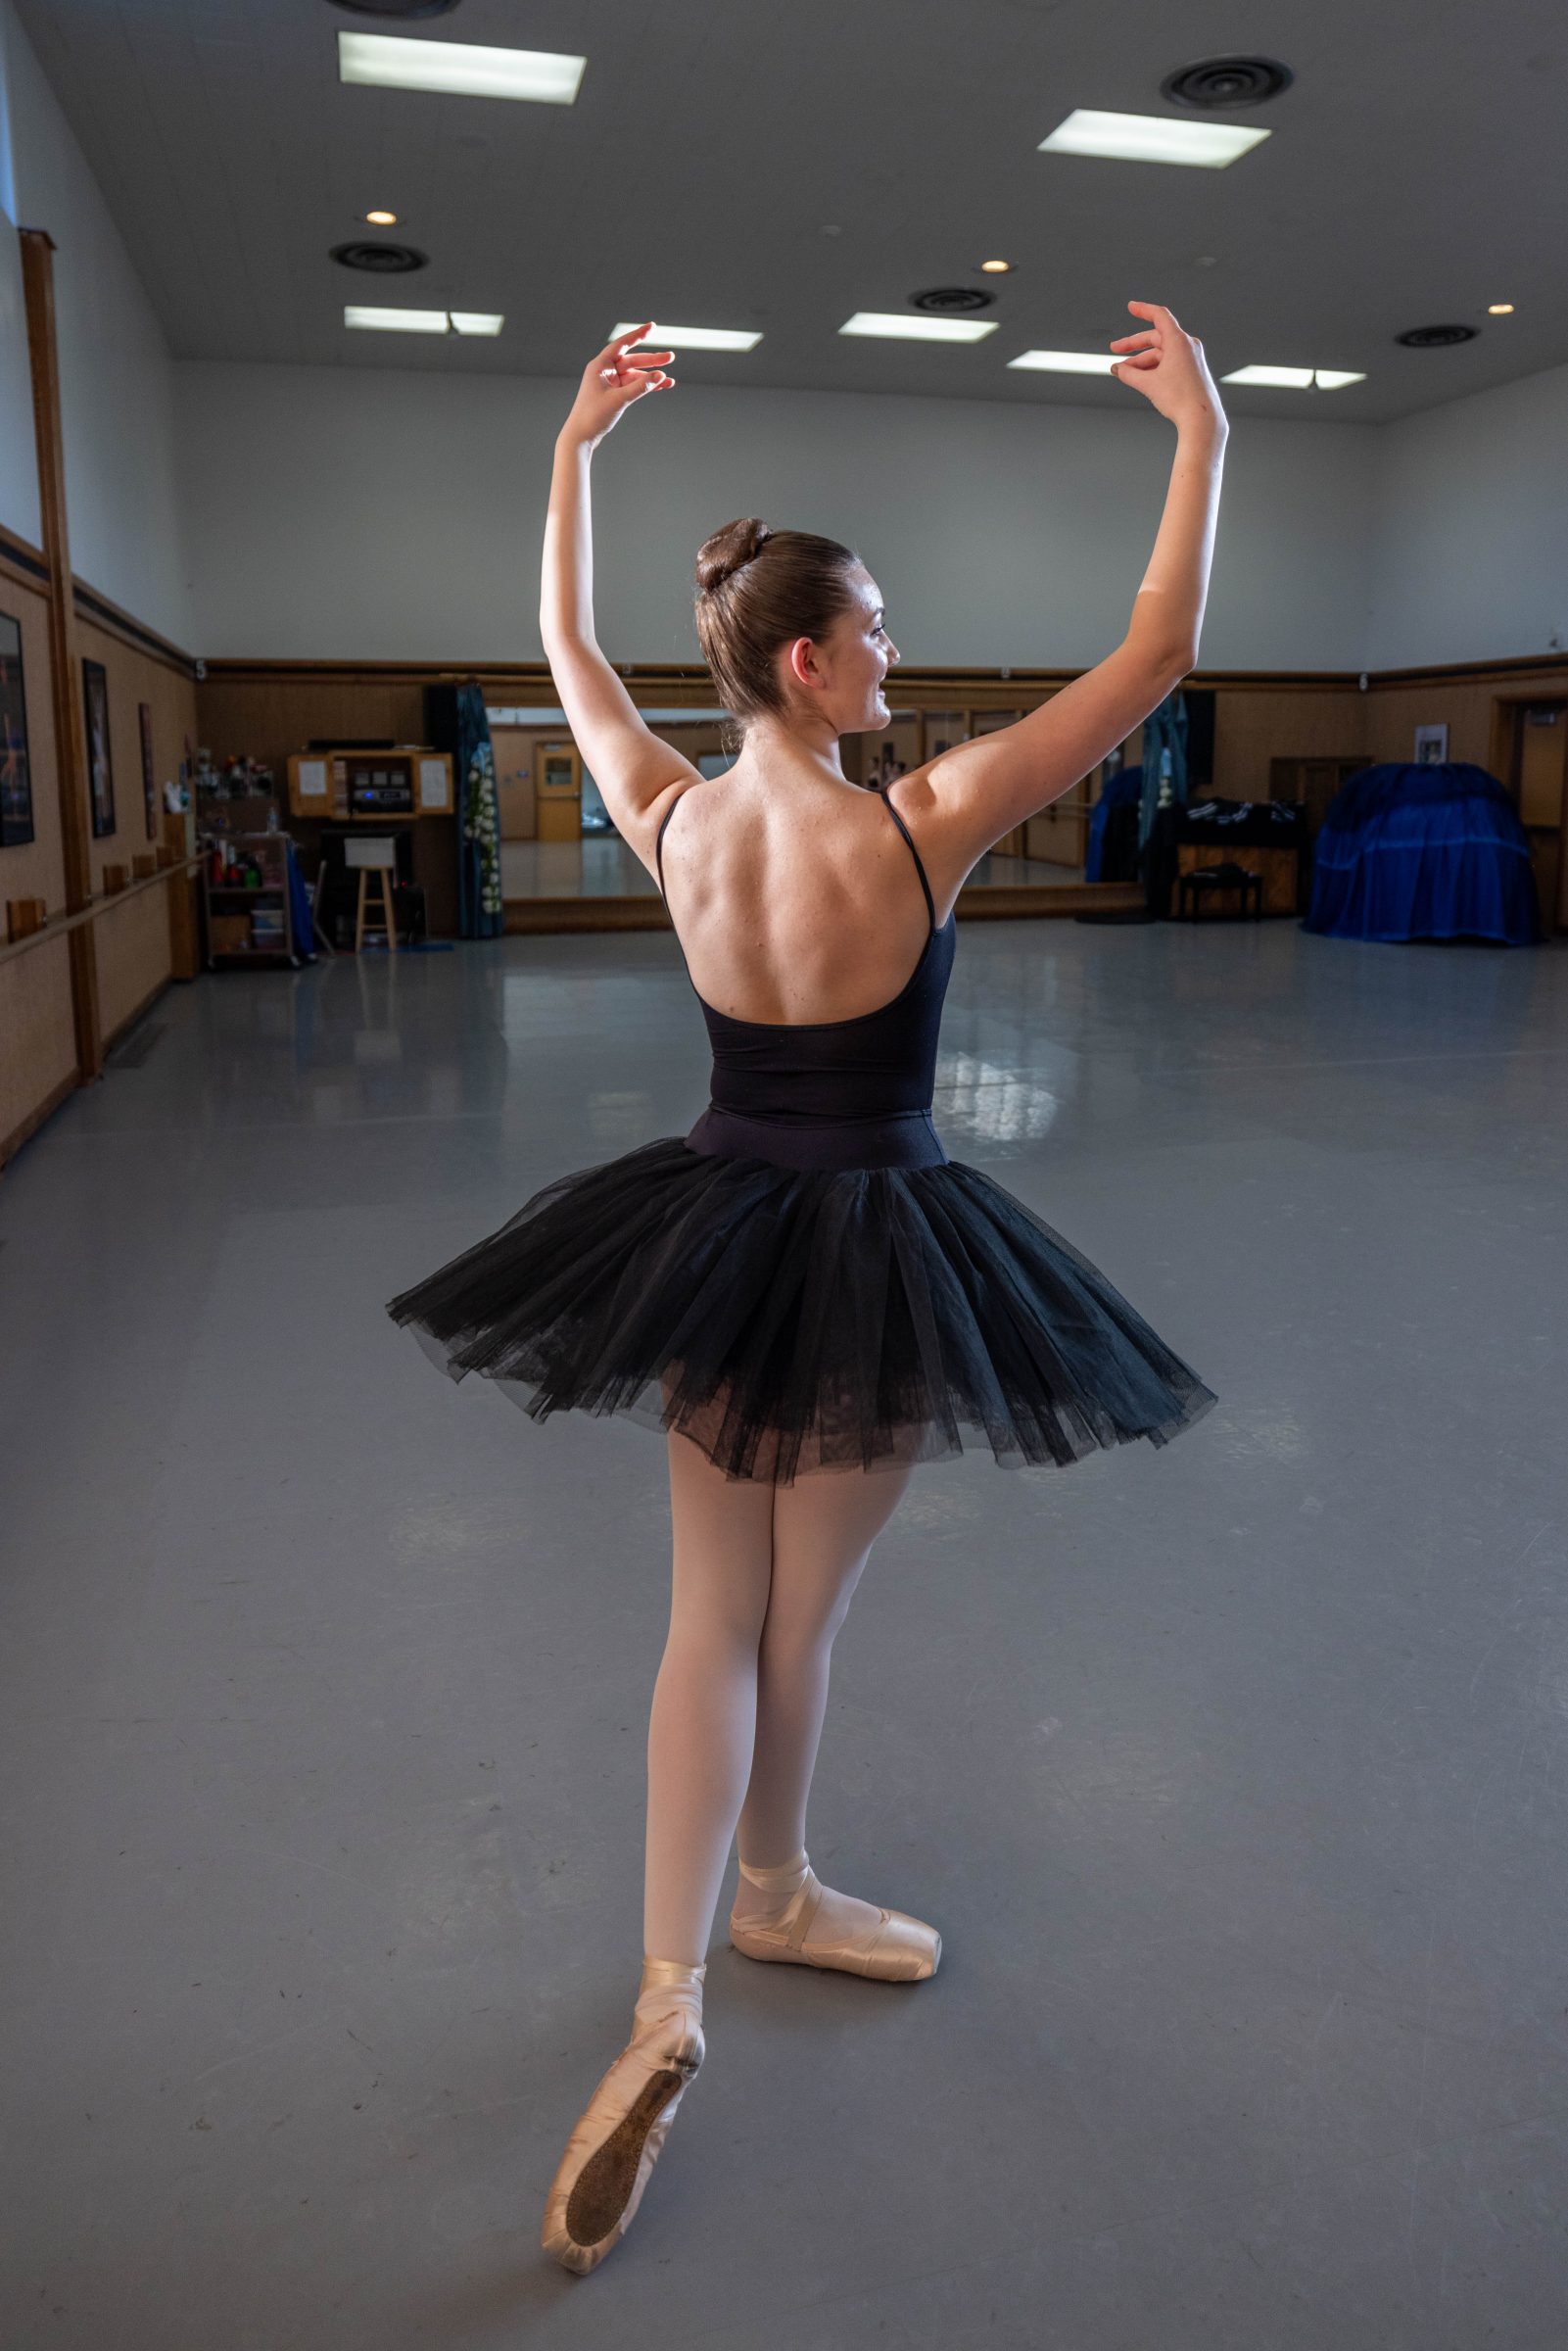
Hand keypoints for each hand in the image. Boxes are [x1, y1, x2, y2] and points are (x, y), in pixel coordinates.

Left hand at [559, 323, 675, 446]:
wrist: (581, 437)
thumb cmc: (593, 416)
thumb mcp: (619, 399)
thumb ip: (641, 387)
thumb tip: (660, 375)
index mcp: (600, 366)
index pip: (622, 344)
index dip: (638, 335)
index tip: (652, 327)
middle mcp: (605, 372)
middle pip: (632, 360)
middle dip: (651, 360)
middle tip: (671, 357)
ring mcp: (610, 383)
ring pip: (635, 375)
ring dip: (651, 377)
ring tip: (670, 378)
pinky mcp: (614, 395)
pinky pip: (633, 387)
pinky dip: (646, 387)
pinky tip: (661, 387)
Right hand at [1109, 303, 1226, 434]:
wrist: (1201, 419)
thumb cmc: (1181, 399)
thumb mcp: (1148, 384)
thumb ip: (1129, 373)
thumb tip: (1117, 369)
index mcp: (1178, 341)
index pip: (1159, 316)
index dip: (1143, 310)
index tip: (1131, 307)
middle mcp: (1187, 346)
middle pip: (1156, 338)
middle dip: (1133, 345)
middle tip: (1115, 350)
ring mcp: (1191, 358)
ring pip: (1161, 353)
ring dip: (1141, 361)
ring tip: (1125, 372)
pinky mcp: (1192, 370)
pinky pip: (1169, 363)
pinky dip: (1154, 368)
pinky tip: (1141, 378)